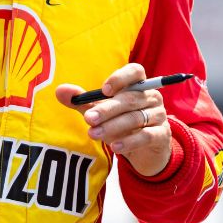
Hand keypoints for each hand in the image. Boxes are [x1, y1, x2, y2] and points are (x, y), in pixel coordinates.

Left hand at [55, 63, 170, 176]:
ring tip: (93, 134)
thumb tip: (60, 91)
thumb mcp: (100, 112)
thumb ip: (82, 101)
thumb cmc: (120, 123)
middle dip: (107, 109)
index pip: (135, 71)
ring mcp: (159, 115)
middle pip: (131, 98)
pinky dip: (130, 141)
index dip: (120, 78)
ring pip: (136, 118)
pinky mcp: (162, 135)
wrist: (143, 150)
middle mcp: (151, 97)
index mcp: (138, 84)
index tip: (103, 90)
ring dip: (113, 127)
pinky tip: (114, 147)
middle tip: (89, 118)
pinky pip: (147, 136)